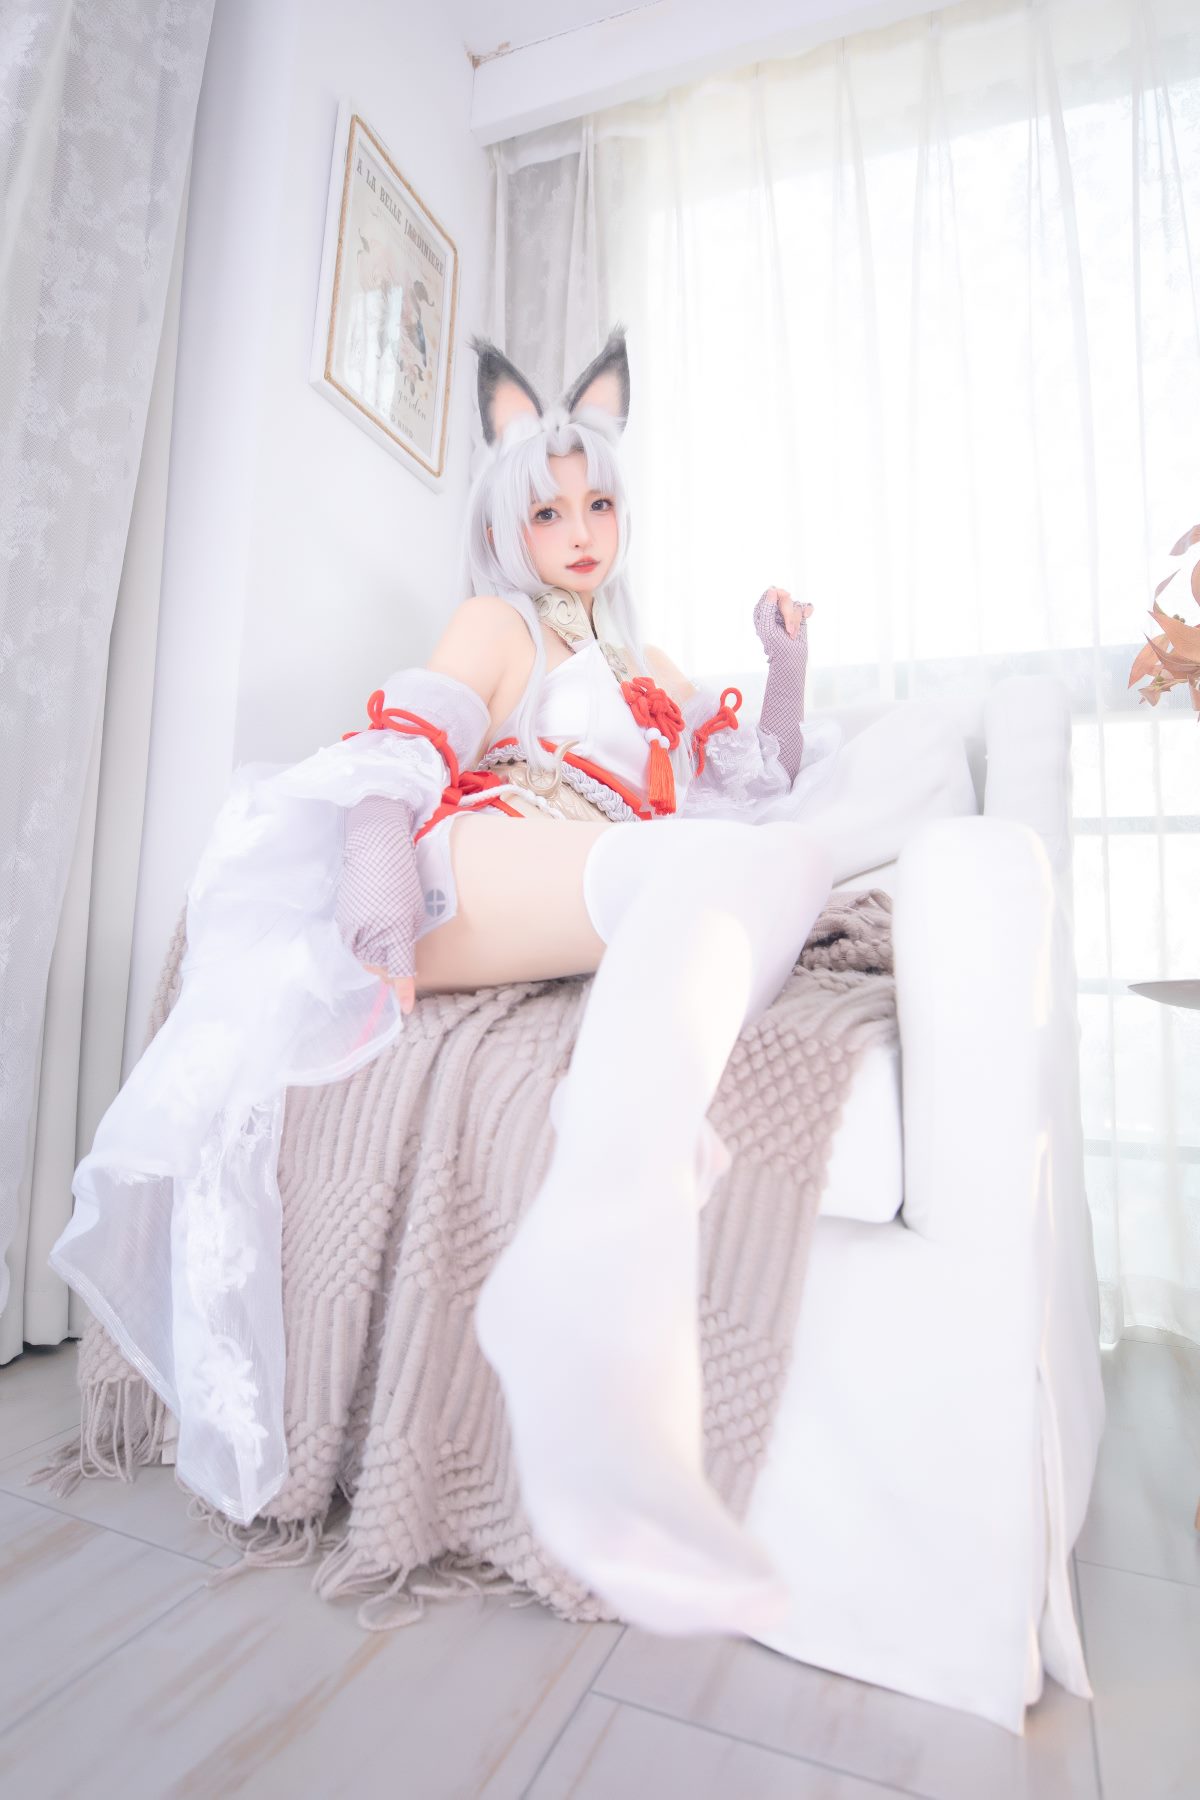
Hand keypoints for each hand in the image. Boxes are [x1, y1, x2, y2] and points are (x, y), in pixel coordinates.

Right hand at [335, 793, 424, 1014]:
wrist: (374, 845)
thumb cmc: (401, 875)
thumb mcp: (413, 911)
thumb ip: (406, 941)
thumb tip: (399, 960)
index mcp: (391, 931)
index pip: (398, 970)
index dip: (403, 990)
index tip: (407, 1008)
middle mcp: (367, 933)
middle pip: (378, 966)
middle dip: (390, 967)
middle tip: (403, 957)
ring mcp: (350, 926)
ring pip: (365, 954)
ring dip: (377, 953)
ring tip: (389, 933)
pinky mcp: (343, 918)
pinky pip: (356, 940)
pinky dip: (366, 939)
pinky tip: (376, 923)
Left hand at [754, 587, 813, 656]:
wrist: (790, 658)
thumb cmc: (776, 645)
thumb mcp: (768, 627)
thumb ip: (767, 608)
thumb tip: (771, 590)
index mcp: (763, 611)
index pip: (771, 593)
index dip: (779, 593)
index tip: (786, 596)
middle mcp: (775, 610)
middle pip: (785, 599)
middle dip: (789, 615)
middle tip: (788, 630)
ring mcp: (788, 613)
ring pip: (796, 605)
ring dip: (796, 620)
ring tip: (792, 633)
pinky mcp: (799, 616)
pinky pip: (806, 606)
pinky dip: (808, 610)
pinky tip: (807, 616)